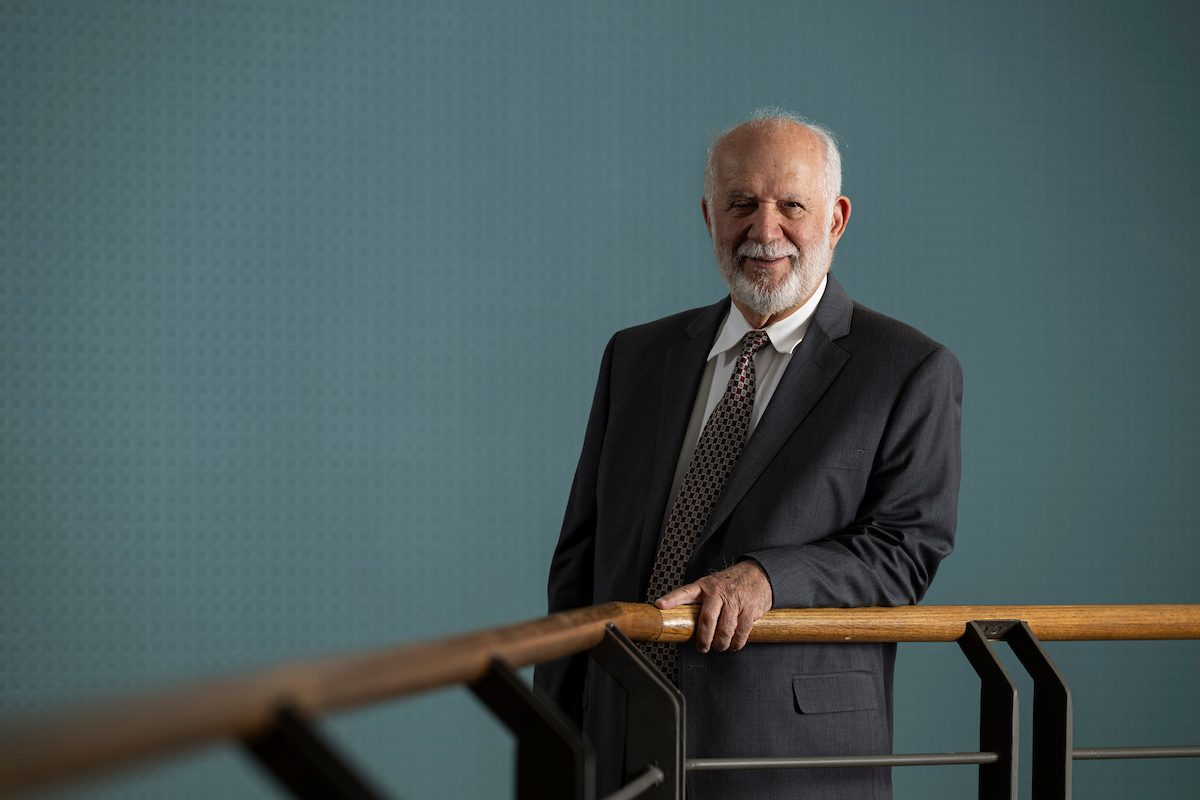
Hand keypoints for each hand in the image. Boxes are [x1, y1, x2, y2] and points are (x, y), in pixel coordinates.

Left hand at [654, 560, 772, 652]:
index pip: (684, 592)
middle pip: (707, 619)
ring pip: (725, 629)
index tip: (659, 605)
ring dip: (721, 644)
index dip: (671, 599)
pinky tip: (734, 644)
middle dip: (703, 639)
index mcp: (704, 586)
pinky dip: (737, 643)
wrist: (758, 573)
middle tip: (702, 648)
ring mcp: (735, 599)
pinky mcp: (749, 608)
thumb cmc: (731, 583)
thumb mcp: (712, 585)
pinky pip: (741, 632)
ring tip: (719, 647)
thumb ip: (700, 600)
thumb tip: (684, 623)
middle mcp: (718, 591)